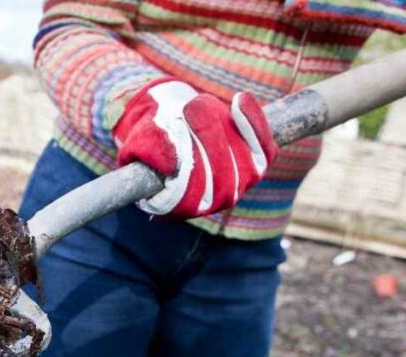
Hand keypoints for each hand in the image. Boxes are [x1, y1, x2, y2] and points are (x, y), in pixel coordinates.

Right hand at [114, 79, 277, 218]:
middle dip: (207, 137)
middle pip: (222, 179)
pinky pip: (264, 146)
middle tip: (190, 106)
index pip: (190, 197)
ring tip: (199, 103)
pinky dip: (253, 121)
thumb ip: (149, 150)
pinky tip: (238, 100)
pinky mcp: (259, 162)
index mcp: (179, 206)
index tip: (177, 130)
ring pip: (243, 160)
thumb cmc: (152, 136)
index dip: (187, 166)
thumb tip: (170, 164)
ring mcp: (240, 184)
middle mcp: (213, 202)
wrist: (174, 120)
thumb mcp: (141, 141)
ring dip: (222, 125)